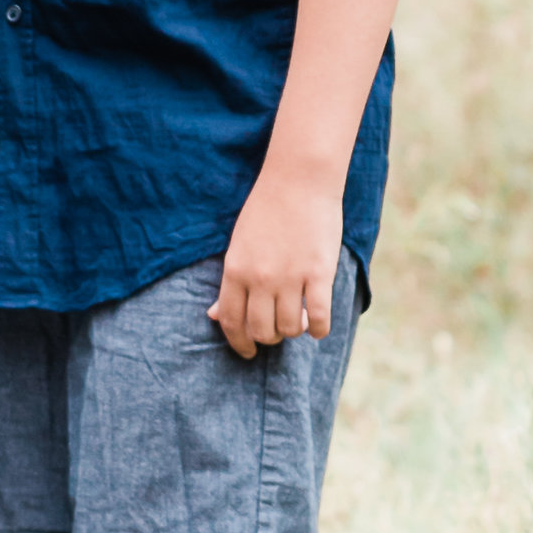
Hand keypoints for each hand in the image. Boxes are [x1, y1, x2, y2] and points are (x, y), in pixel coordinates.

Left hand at [210, 174, 341, 356]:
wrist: (298, 180)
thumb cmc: (265, 210)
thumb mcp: (238, 245)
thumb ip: (230, 282)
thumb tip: (213, 316)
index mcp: (235, 269)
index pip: (230, 320)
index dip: (238, 343)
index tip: (247, 352)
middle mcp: (260, 278)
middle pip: (261, 330)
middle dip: (268, 339)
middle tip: (276, 331)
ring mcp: (290, 277)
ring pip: (290, 328)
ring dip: (294, 331)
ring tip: (299, 321)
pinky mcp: (319, 273)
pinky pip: (320, 318)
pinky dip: (319, 329)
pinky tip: (318, 325)